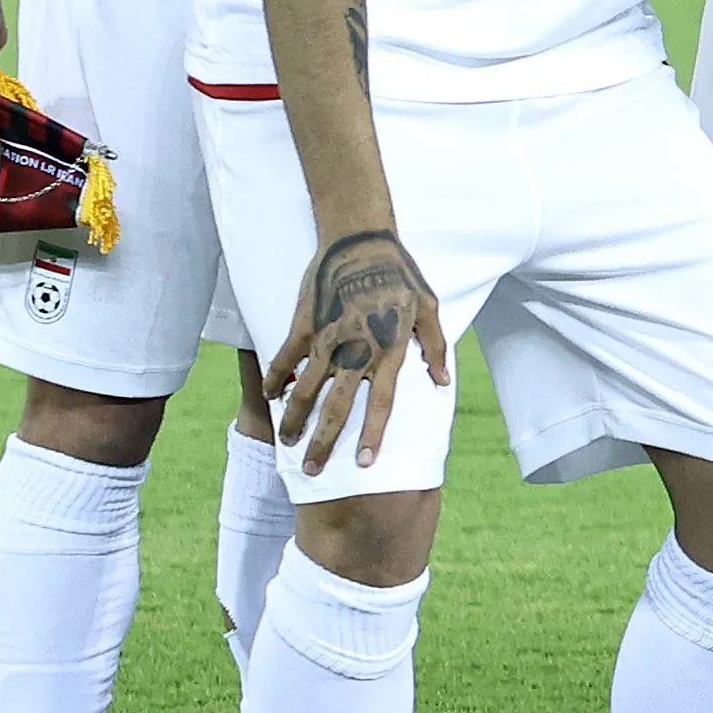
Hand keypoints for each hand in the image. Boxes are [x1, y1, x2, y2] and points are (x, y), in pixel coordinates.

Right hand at [268, 225, 447, 474]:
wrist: (361, 241)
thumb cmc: (401, 275)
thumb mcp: (430, 308)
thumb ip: (435, 347)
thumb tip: (441, 381)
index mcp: (388, 351)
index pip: (380, 404)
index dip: (371, 436)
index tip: (364, 464)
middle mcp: (355, 352)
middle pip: (337, 408)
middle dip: (323, 443)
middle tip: (311, 471)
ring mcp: (326, 340)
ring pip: (305, 389)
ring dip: (294, 419)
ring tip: (287, 442)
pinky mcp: (303, 325)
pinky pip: (285, 358)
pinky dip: (275, 379)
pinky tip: (270, 397)